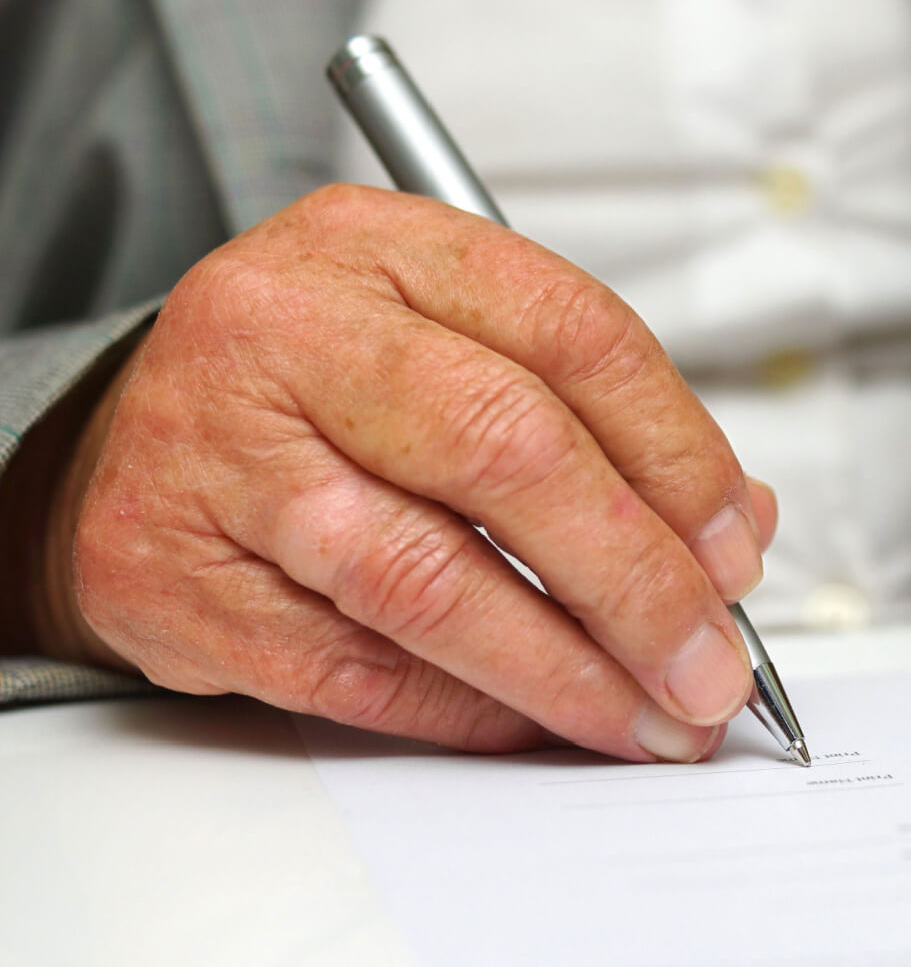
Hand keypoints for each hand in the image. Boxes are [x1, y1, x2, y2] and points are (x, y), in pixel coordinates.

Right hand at [54, 184, 777, 759]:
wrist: (121, 445)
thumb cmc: (311, 393)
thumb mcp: (448, 343)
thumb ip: (594, 419)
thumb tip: (733, 528)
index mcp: (378, 244)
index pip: (574, 334)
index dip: (679, 456)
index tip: (735, 549)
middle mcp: (288, 330)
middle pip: (509, 452)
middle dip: (638, 580)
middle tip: (710, 660)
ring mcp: (218, 455)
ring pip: (431, 579)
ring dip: (567, 672)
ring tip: (650, 717)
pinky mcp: (172, 576)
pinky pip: (357, 668)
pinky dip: (471, 710)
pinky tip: (538, 722)